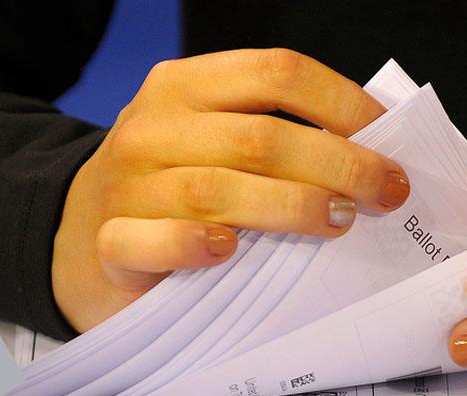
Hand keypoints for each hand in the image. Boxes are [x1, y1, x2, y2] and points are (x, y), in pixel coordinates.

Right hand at [53, 49, 409, 331]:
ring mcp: (128, 184)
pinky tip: (233, 251)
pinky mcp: (110, 240)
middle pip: (262, 137)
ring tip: (340, 223)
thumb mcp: (211, 139)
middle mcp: (154, 126)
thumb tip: (374, 148)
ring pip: (219, 189)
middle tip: (388, 192)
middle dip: (340, 164)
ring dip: (293, 207)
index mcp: (184, 85)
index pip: (276, 72)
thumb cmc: (171, 188)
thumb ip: (273, 134)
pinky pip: (156, 241)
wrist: (78, 236)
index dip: (343, 102)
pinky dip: (196, 244)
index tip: (388, 137)